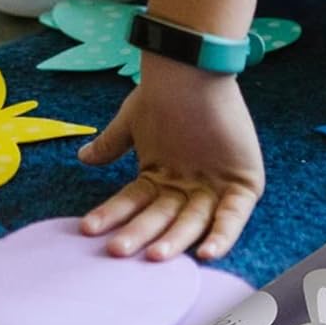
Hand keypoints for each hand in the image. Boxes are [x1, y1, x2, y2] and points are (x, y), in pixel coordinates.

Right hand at [78, 59, 264, 261]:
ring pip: (192, 222)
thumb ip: (111, 144)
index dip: (112, 215)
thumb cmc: (163, 93)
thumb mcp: (132, 122)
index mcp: (160, 177)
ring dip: (175, 239)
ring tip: (154, 255)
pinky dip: (222, 234)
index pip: (133, 203)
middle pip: (160, 217)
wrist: (192, 69)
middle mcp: (186, 188)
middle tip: (117, 250)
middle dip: (139, 233)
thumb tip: (82, 157)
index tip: (88, 228)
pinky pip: (233, 216)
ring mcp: (214, 189)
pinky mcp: (243, 186)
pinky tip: (206, 252)